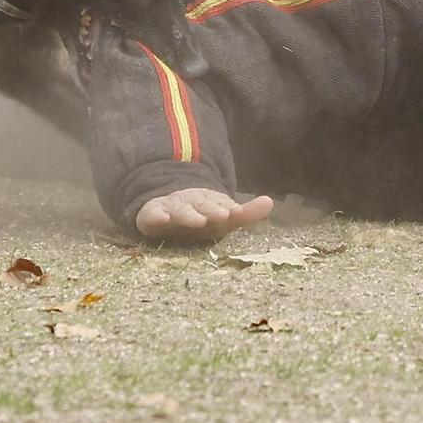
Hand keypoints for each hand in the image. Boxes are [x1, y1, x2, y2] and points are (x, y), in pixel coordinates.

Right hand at [135, 188, 273, 241]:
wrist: (167, 206)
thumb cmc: (202, 217)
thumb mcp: (224, 218)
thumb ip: (246, 213)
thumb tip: (270, 202)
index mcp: (209, 202)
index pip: (220, 204)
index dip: (226, 207)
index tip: (233, 212)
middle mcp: (191, 202)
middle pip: (202, 205)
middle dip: (211, 209)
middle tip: (222, 215)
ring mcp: (171, 207)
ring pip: (180, 210)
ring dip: (188, 214)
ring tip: (198, 220)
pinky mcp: (152, 214)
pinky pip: (152, 215)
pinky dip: (156, 216)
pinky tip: (161, 218)